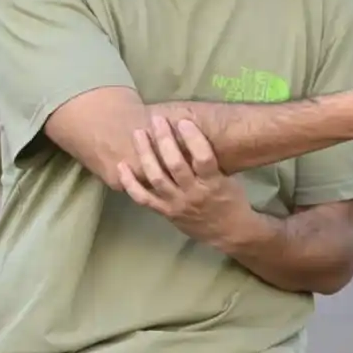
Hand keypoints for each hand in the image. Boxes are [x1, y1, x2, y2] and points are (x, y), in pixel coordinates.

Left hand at [117, 116, 250, 244]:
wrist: (227, 233)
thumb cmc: (231, 200)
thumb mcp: (228, 178)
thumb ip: (211, 161)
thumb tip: (193, 134)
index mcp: (213, 183)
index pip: (203, 158)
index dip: (193, 139)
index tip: (183, 121)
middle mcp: (194, 193)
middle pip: (175, 165)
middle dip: (165, 140)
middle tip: (157, 120)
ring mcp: (176, 203)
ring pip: (157, 177)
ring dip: (146, 154)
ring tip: (138, 134)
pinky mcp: (165, 212)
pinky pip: (143, 198)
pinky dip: (130, 182)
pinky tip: (121, 165)